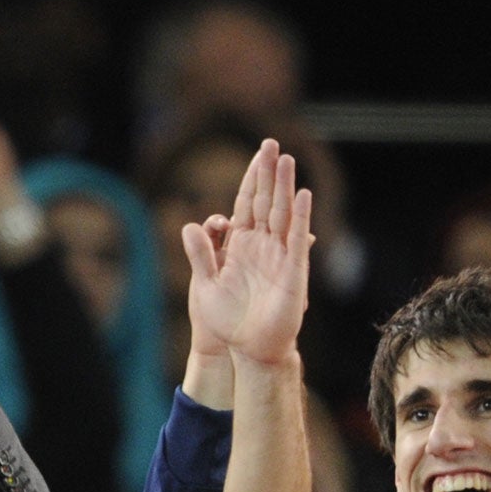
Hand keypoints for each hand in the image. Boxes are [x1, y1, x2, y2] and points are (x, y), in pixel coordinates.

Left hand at [181, 140, 310, 369]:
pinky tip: (302, 196)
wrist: (247, 348)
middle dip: (269, 173)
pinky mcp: (293, 272)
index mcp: (241, 246)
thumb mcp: (206, 285)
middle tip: (272, 143)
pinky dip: (299, 218)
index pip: (246, 204)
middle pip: (266, 201)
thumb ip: (200, 255)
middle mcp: (263, 246)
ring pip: (282, 213)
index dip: (251, 179)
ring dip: (284, 187)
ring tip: (287, 159)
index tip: (257, 153)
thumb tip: (189, 225)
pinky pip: (296, 240)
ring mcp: (280, 256)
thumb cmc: (227, 321)